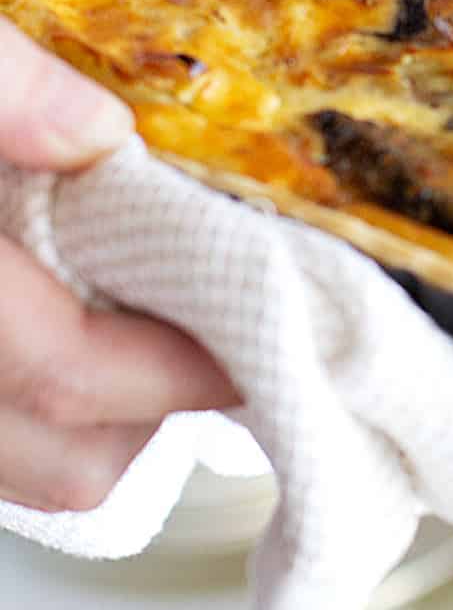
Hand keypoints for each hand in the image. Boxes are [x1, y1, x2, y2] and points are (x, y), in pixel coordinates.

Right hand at [0, 19, 238, 511]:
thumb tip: (99, 136)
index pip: (63, 365)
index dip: (183, 366)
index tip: (269, 331)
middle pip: (56, 459)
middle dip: (164, 413)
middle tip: (232, 335)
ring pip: (16, 473)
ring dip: (106, 426)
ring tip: (158, 332)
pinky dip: (36, 420)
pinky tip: (62, 328)